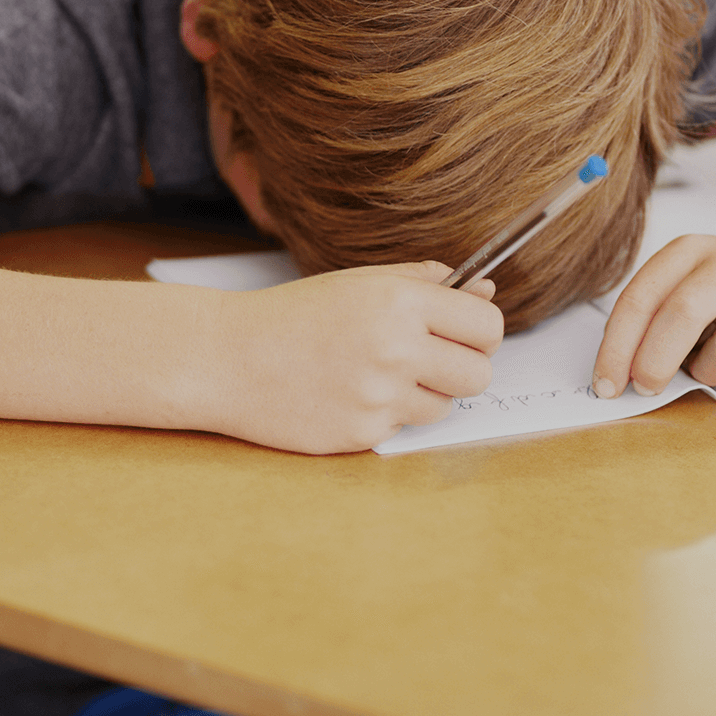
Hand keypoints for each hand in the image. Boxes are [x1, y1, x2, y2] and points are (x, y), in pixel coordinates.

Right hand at [203, 262, 502, 453]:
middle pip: (479, 375)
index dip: (482, 332)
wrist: (228, 358)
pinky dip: (387, 415)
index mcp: (399, 301)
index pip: (488, 326)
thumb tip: (487, 292)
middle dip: (464, 369)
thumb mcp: (361, 282)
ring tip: (378, 375)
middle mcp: (395, 348)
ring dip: (424, 395)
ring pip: (445, 407)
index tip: (466, 334)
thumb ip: (427, 282)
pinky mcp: (362, 433)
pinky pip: (404, 428)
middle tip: (431, 360)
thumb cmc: (295, 315)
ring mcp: (379, 396)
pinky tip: (350, 395)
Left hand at [592, 235, 715, 401]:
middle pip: (682, 314)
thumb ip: (656, 321)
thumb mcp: (689, 287)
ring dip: (710, 374)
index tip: (605, 385)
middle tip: (646, 389)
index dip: (616, 347)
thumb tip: (620, 375)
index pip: (641, 298)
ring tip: (711, 368)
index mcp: (691, 250)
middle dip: (654, 362)